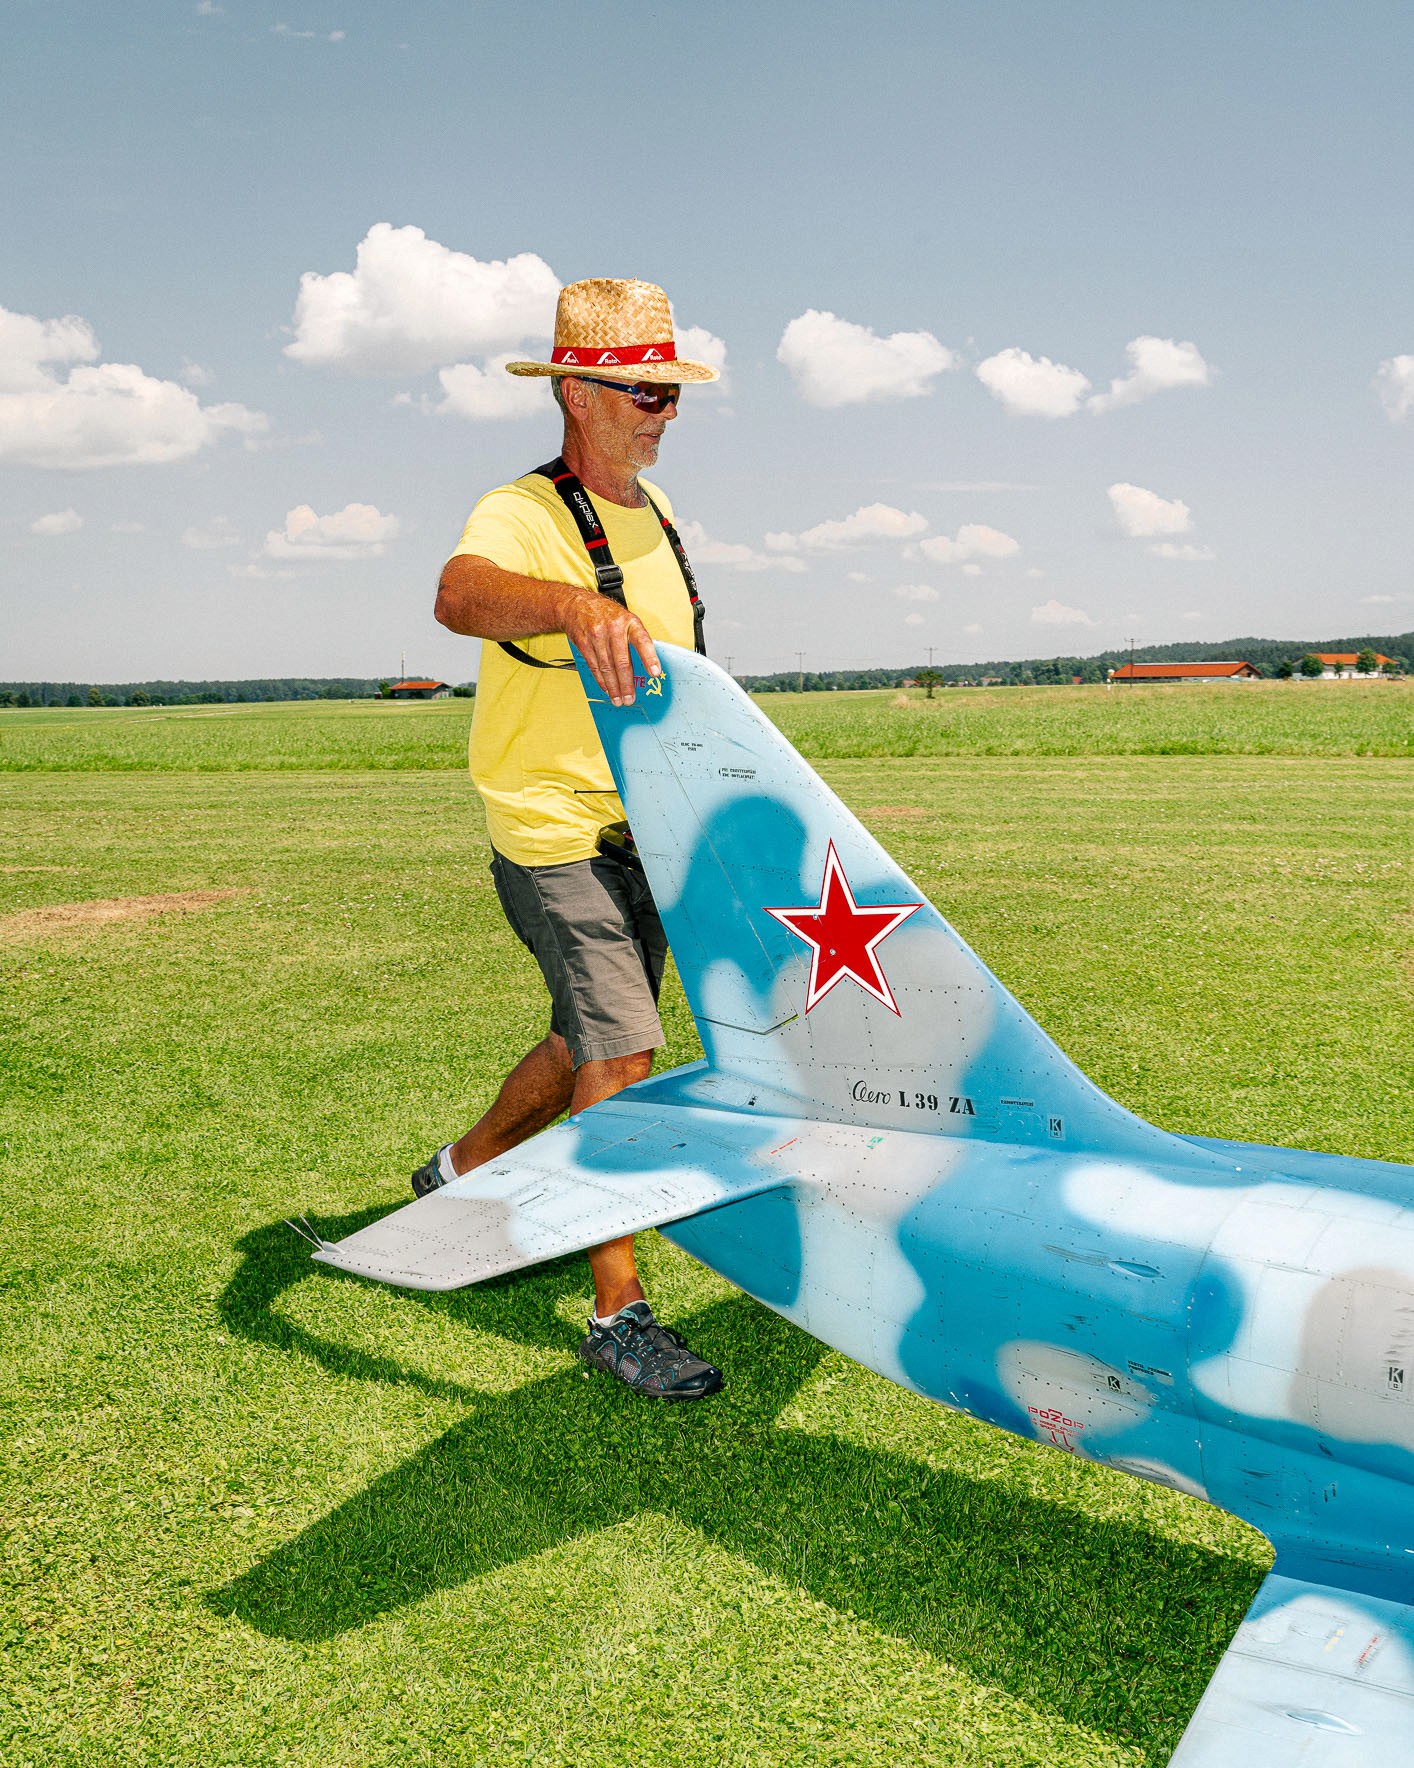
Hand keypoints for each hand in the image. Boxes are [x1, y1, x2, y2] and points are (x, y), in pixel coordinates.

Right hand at [560, 591, 660, 705]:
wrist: (577, 604)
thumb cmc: (606, 614)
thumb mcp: (626, 619)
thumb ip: (635, 639)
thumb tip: (647, 664)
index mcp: (630, 622)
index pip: (642, 641)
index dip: (649, 658)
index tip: (654, 673)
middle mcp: (613, 629)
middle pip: (621, 661)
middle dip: (626, 683)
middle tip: (630, 698)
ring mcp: (597, 636)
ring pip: (607, 667)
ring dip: (613, 687)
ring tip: (618, 699)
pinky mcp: (584, 643)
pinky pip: (594, 666)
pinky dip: (601, 680)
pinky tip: (606, 688)